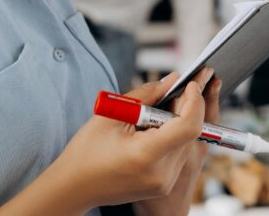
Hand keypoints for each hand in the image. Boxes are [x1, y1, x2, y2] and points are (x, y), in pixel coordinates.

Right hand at [52, 68, 216, 211]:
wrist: (74, 187)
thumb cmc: (86, 151)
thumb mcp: (113, 114)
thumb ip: (147, 94)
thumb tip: (173, 80)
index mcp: (147, 155)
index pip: (189, 126)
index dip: (194, 101)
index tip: (191, 84)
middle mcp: (161, 173)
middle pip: (190, 132)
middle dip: (187, 107)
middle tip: (181, 86)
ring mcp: (163, 183)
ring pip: (186, 143)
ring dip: (180, 121)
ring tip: (160, 108)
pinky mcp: (162, 185)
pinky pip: (178, 154)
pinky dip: (173, 136)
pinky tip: (155, 127)